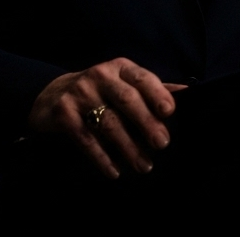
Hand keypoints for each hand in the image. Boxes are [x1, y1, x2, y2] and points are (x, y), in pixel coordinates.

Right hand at [28, 57, 185, 178]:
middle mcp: (100, 76)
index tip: (170, 112)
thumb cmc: (100, 91)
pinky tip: (114, 171)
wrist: (52, 95)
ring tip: (144, 165)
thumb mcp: (123, 83)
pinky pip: (86, 139)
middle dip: (146, 123)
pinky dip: (102, 157)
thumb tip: (187, 92)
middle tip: (162, 144)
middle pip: (127, 100)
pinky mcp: (63, 113)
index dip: (157, 94)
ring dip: (128, 147)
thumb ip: (152, 89)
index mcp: (120, 68)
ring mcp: (80, 93)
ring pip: (108, 123)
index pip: (142, 78)